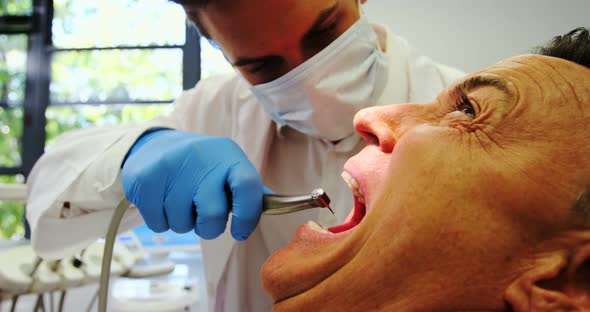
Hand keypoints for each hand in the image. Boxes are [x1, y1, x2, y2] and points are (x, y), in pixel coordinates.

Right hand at [121, 129, 262, 239]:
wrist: (153, 147)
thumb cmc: (201, 166)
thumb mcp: (227, 167)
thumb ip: (249, 188)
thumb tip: (279, 204)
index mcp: (229, 155)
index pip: (248, 186)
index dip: (248, 216)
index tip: (239, 232)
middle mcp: (202, 157)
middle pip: (212, 215)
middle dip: (208, 227)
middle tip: (202, 216)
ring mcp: (171, 166)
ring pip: (182, 224)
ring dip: (182, 223)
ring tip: (179, 201)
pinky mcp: (145, 179)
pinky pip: (159, 223)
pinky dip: (161, 221)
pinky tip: (161, 200)